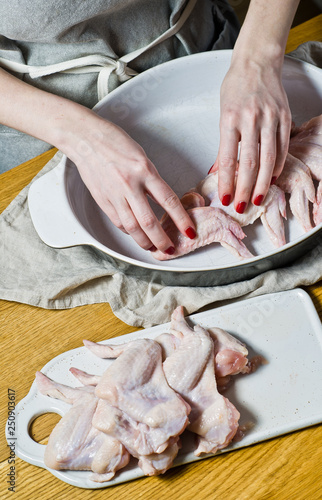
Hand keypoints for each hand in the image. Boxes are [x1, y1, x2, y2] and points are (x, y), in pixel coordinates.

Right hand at [68, 112, 195, 253]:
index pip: (169, 201)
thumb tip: (161, 201)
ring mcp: (115, 194)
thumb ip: (151, 179)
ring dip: (144, 242)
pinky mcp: (103, 200)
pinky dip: (129, 231)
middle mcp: (130, 184)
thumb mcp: (141, 156)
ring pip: (132, 227)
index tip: (189, 231)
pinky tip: (135, 234)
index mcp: (144, 170)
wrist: (85, 138)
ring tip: (153, 248)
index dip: (181, 220)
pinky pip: (119, 222)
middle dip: (162, 240)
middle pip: (149, 221)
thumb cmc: (114, 142)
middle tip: (170, 249)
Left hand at [210, 56, 291, 213]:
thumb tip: (217, 171)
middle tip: (240, 206)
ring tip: (256, 200)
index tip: (225, 198)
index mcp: (230, 119)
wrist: (257, 63)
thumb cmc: (235, 89)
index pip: (228, 158)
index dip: (227, 181)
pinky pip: (282, 148)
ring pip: (268, 159)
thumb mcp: (222, 114)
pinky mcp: (284, 118)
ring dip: (261, 183)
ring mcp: (270, 118)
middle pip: (250, 163)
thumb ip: (223, 145)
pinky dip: (276, 167)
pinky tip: (270, 180)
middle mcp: (251, 119)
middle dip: (244, 188)